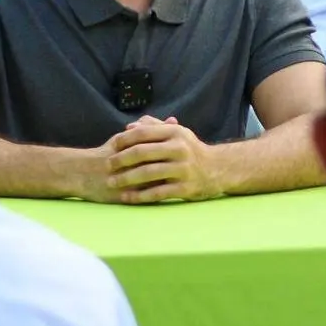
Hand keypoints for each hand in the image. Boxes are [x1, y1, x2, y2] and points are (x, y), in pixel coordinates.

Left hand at [105, 115, 222, 204]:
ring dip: (126, 178)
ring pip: (148, 173)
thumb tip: (129, 127)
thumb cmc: (190, 149)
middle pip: (143, 153)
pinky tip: (127, 198)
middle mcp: (180, 149)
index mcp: (176, 132)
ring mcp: (183, 169)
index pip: (143, 133)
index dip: (124, 139)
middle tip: (107, 165)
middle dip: (121, 159)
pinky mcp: (185, 188)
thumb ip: (154, 127)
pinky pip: (157, 192)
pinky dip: (140, 196)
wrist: (217, 168)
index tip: (111, 146)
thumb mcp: (177, 133)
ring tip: (112, 182)